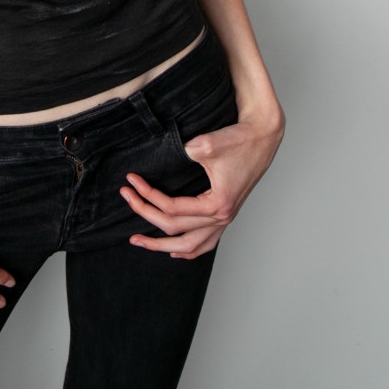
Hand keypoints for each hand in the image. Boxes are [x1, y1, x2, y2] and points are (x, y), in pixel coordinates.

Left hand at [119, 108, 284, 258]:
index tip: (130, 180)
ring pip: (191, 245)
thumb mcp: (207, 145)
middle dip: (145, 214)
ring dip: (162, 245)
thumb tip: (160, 159)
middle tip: (126, 197)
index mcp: (218, 204)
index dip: (148, 195)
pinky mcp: (226, 213)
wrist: (262, 136)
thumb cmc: (238, 139)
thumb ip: (183, 153)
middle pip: (176, 228)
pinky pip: (207, 242)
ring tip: (139, 241)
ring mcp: (226, 218)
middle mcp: (223, 217)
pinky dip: (189, 250)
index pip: (173, 208)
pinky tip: (174, 251)